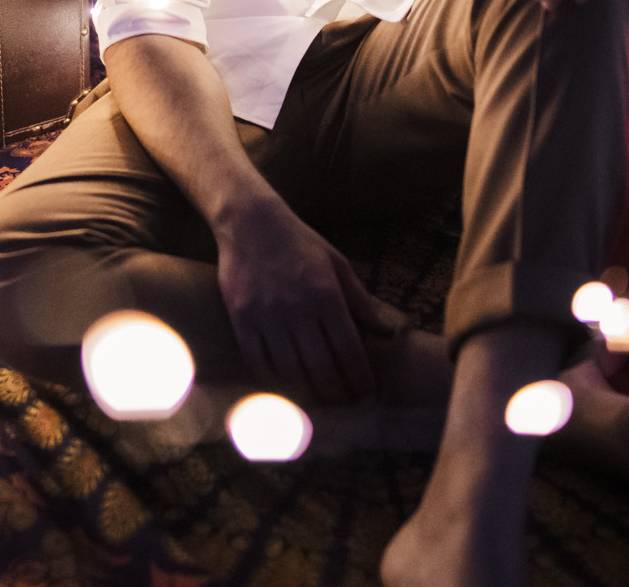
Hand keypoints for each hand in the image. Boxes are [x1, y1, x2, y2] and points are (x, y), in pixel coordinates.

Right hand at [214, 198, 395, 403]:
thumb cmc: (299, 243)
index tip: (367, 397)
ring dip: (308, 394)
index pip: (349, 350)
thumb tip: (386, 333)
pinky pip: (258, 362)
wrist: (250, 223)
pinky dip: (272, 382)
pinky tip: (284, 389)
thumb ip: (361, 301)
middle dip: (338, 394)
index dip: (360, 380)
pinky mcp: (241, 319)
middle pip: (322, 369)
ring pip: (290, 372)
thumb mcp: (337, 264)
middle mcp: (298, 309)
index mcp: (326, 295)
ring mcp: (267, 316)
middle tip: (346, 406)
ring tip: (320, 404)